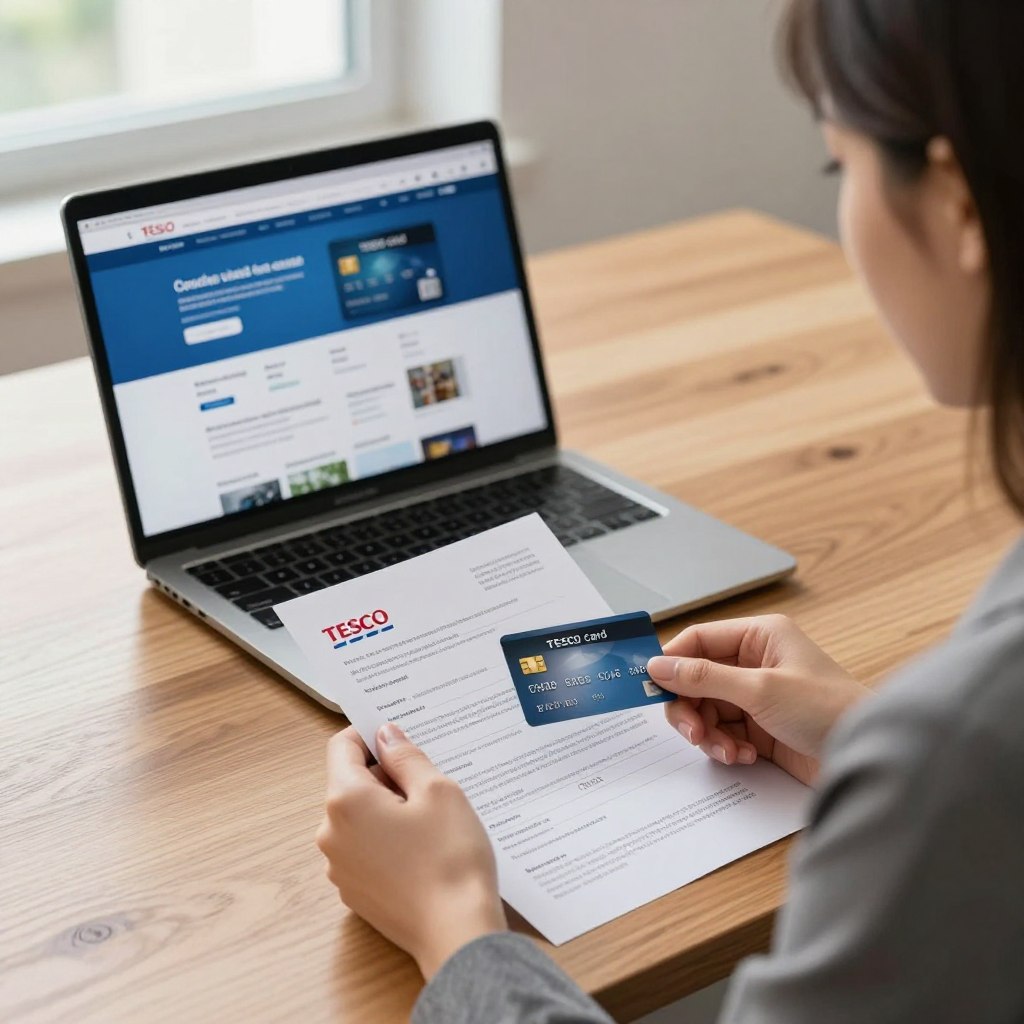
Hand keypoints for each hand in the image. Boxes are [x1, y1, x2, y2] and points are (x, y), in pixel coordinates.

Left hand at [316, 724, 506, 979]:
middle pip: (349, 783)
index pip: (342, 747)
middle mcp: (330, 833)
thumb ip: (405, 757)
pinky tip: (422, 847)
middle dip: (384, 774)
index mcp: (345, 801)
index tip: (396, 735)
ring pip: (358, 818)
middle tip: (428, 778)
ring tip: (430, 817)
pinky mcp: (354, 892)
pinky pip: (364, 849)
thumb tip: (385, 735)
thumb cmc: (450, 858)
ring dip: (386, 807)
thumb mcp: (438, 790)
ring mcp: (339, 867)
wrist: (457, 933)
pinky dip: (386, 838)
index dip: (368, 734)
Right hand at [648, 614, 870, 785]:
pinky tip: (746, 756)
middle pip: (697, 679)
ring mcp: (758, 696)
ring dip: (710, 733)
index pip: (699, 640)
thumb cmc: (830, 710)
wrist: (868, 758)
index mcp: (759, 637)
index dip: (672, 662)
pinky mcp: (762, 727)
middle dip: (691, 708)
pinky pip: (724, 732)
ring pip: (707, 709)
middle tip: (694, 732)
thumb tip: (659, 666)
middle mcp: (756, 662)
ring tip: (729, 751)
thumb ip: (704, 677)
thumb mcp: (760, 690)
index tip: (651, 686)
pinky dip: (726, 747)